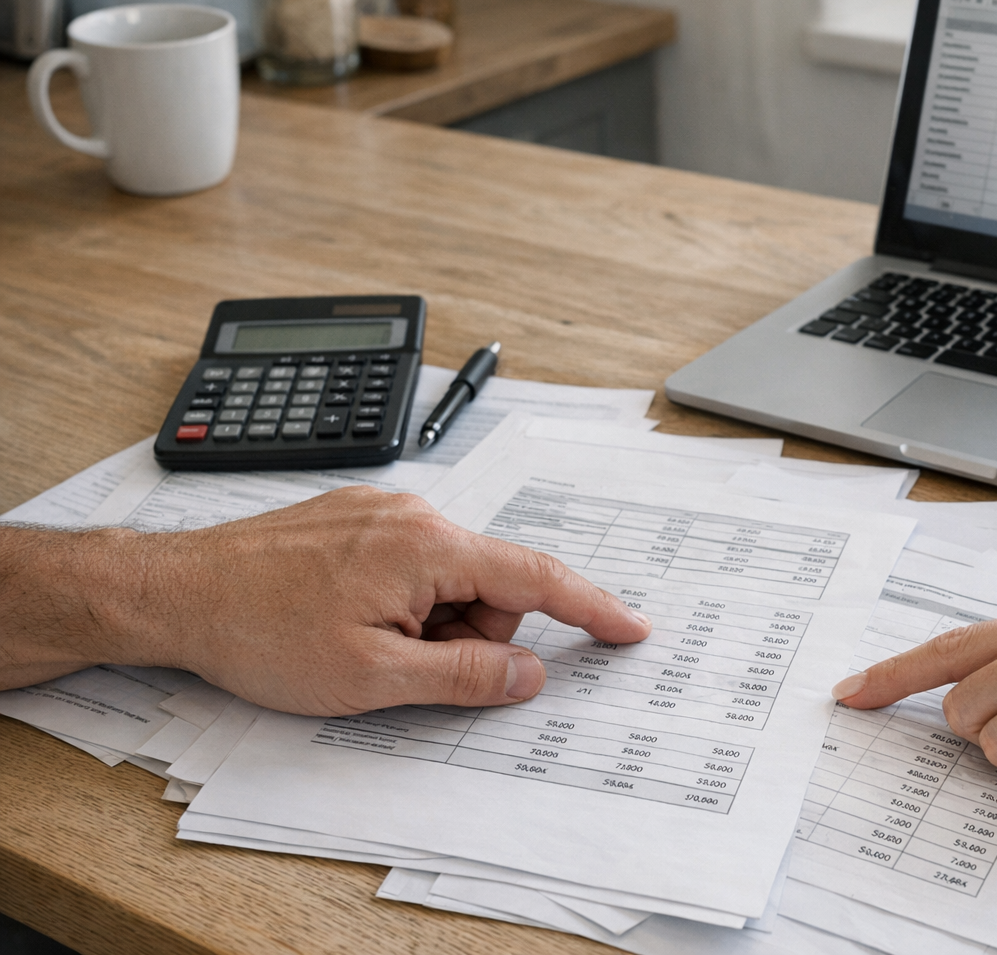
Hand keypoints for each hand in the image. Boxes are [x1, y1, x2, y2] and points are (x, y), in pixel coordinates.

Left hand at [103, 487, 650, 714]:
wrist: (175, 592)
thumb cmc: (260, 630)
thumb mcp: (371, 675)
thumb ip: (463, 673)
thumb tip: (529, 672)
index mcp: (429, 546)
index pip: (536, 579)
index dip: (591, 609)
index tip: (631, 629)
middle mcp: (415, 514)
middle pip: (488, 587)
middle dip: (466, 636)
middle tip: (403, 667)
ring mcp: (382, 511)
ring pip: (448, 580)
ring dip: (426, 623)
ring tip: (360, 644)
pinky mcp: (356, 519)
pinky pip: (411, 566)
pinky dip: (401, 603)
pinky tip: (347, 620)